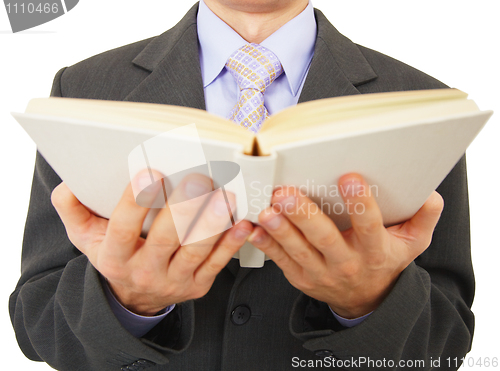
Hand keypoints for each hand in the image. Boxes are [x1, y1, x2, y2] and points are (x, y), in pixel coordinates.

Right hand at [51, 170, 252, 315]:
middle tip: (197, 178)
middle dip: (182, 209)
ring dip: (212, 224)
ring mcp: (174, 281)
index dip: (135, 201)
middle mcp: (144, 272)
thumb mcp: (85, 237)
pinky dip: (230, 244)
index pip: (122, 229)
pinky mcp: (197, 285)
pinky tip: (242, 223)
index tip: (150, 172)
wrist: (134, 296)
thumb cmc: (113, 255)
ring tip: (224, 196)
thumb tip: (68, 183)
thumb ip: (73, 209)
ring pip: (195, 252)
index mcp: (114, 257)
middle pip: (164, 240)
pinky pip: (216, 265)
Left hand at [248, 173, 443, 317]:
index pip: (369, 226)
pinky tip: (253, 229)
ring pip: (298, 251)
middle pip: (325, 239)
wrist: (366, 299)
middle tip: (287, 193)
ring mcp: (321, 273)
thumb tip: (431, 194)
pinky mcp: (301, 278)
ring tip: (267, 210)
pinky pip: (281, 261)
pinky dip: (267, 245)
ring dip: (280, 230)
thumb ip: (423, 218)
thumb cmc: (386, 261)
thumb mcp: (413, 244)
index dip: (360, 203)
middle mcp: (347, 263)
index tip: (349, 177)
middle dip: (305, 216)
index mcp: (374, 251)